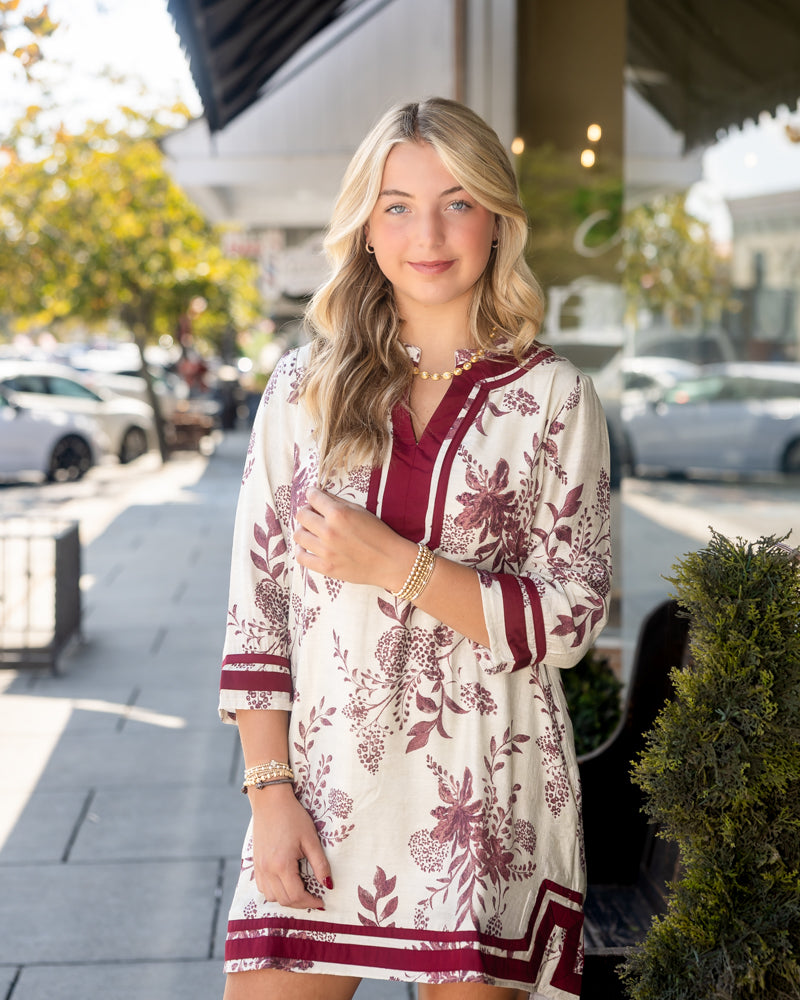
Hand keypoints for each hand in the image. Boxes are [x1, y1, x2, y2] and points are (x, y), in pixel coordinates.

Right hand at [250, 783, 331, 909]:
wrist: (270, 800)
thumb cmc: (293, 816)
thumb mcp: (310, 839)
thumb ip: (320, 864)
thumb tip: (328, 885)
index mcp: (282, 864)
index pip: (296, 895)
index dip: (311, 902)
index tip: (321, 901)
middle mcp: (267, 870)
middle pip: (283, 900)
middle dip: (300, 903)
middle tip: (314, 897)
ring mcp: (258, 867)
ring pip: (271, 897)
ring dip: (286, 898)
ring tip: (300, 890)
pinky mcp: (255, 863)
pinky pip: (262, 887)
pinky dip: (274, 891)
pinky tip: (285, 883)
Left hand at [294, 487, 412, 589]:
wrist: (391, 562)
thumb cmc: (379, 534)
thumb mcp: (361, 511)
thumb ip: (338, 502)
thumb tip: (319, 496)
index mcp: (338, 514)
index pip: (312, 497)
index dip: (311, 494)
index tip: (313, 496)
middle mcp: (329, 531)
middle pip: (301, 515)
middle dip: (306, 511)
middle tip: (313, 514)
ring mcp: (325, 551)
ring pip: (298, 535)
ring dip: (303, 530)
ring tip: (311, 531)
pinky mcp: (326, 568)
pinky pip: (301, 558)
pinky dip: (301, 551)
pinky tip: (307, 548)